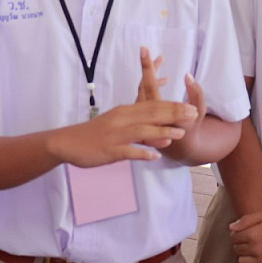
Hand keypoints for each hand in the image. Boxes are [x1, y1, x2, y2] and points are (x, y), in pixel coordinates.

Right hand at [49, 53, 196, 167]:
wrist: (68, 142)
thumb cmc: (95, 134)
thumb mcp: (117, 122)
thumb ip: (137, 122)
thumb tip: (158, 126)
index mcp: (124, 112)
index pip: (152, 105)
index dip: (172, 105)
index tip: (190, 106)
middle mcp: (122, 120)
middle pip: (151, 114)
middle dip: (173, 114)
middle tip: (193, 114)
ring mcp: (115, 135)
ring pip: (142, 131)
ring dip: (162, 131)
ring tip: (180, 133)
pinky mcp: (109, 150)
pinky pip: (128, 151)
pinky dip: (142, 153)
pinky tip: (155, 157)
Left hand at [137, 48, 207, 162]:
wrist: (180, 146)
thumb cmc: (191, 128)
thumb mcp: (199, 112)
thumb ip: (196, 94)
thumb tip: (187, 75)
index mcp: (159, 112)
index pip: (151, 85)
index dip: (148, 66)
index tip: (143, 49)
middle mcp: (147, 112)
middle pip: (144, 83)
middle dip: (149, 66)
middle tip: (146, 49)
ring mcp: (142, 113)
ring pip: (143, 88)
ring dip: (151, 74)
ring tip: (160, 59)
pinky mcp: (142, 112)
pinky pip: (144, 94)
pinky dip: (152, 84)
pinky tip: (164, 79)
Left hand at [231, 208, 261, 262]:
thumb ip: (247, 220)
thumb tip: (232, 228)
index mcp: (253, 234)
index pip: (234, 238)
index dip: (237, 235)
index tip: (242, 235)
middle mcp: (256, 249)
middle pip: (237, 250)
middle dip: (240, 246)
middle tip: (248, 244)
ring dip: (244, 258)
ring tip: (252, 254)